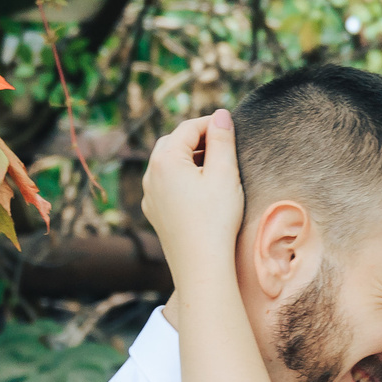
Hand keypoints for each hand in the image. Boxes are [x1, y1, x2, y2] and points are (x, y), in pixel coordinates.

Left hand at [143, 110, 244, 283]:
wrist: (201, 266)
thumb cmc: (216, 219)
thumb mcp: (225, 174)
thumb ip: (222, 140)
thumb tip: (221, 115)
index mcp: (166, 159)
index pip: (189, 128)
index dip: (212, 123)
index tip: (232, 126)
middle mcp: (151, 174)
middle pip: (173, 142)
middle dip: (197, 138)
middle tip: (223, 142)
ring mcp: (149, 195)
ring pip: (167, 164)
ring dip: (188, 158)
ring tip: (214, 164)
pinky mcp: (155, 213)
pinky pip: (165, 184)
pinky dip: (181, 177)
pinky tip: (199, 188)